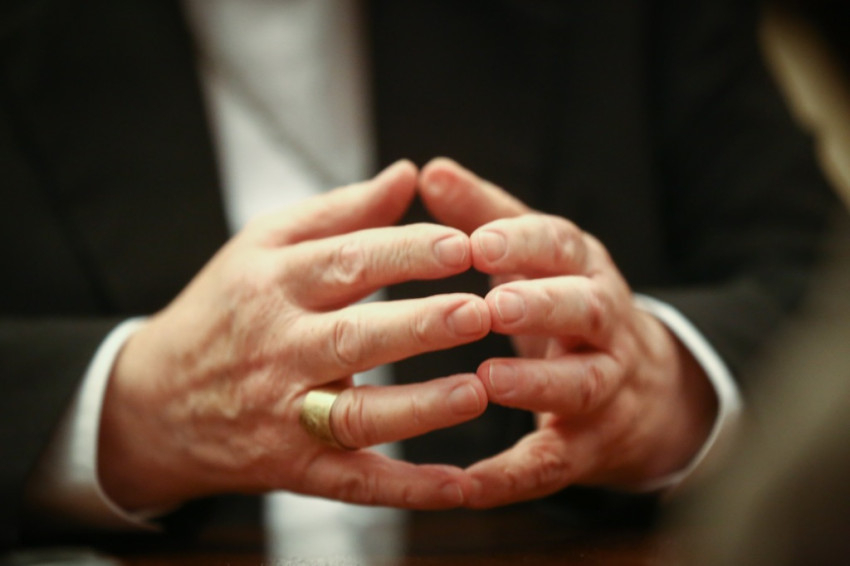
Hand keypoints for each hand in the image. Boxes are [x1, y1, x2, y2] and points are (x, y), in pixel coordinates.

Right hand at [98, 161, 490, 511]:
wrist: (153, 401)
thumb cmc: (224, 309)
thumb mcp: (263, 246)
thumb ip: (341, 212)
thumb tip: (408, 173)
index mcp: (274, 284)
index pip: (347, 261)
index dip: (406, 253)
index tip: (463, 245)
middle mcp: (277, 348)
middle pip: (352, 337)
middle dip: (418, 326)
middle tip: (479, 312)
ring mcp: (283, 413)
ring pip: (354, 415)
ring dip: (417, 408)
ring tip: (476, 391)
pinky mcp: (292, 466)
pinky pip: (351, 482)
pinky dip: (404, 488)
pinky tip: (458, 486)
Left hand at [419, 158, 717, 506]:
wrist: (642, 387)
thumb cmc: (565, 306)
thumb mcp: (535, 258)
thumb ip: (484, 216)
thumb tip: (429, 168)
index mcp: (581, 270)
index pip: (561, 245)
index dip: (523, 243)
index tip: (478, 241)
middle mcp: (602, 324)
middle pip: (586, 309)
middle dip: (544, 304)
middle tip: (495, 303)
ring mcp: (603, 387)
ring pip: (581, 384)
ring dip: (538, 383)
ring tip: (490, 379)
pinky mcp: (588, 445)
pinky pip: (553, 464)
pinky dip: (512, 476)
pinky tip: (466, 485)